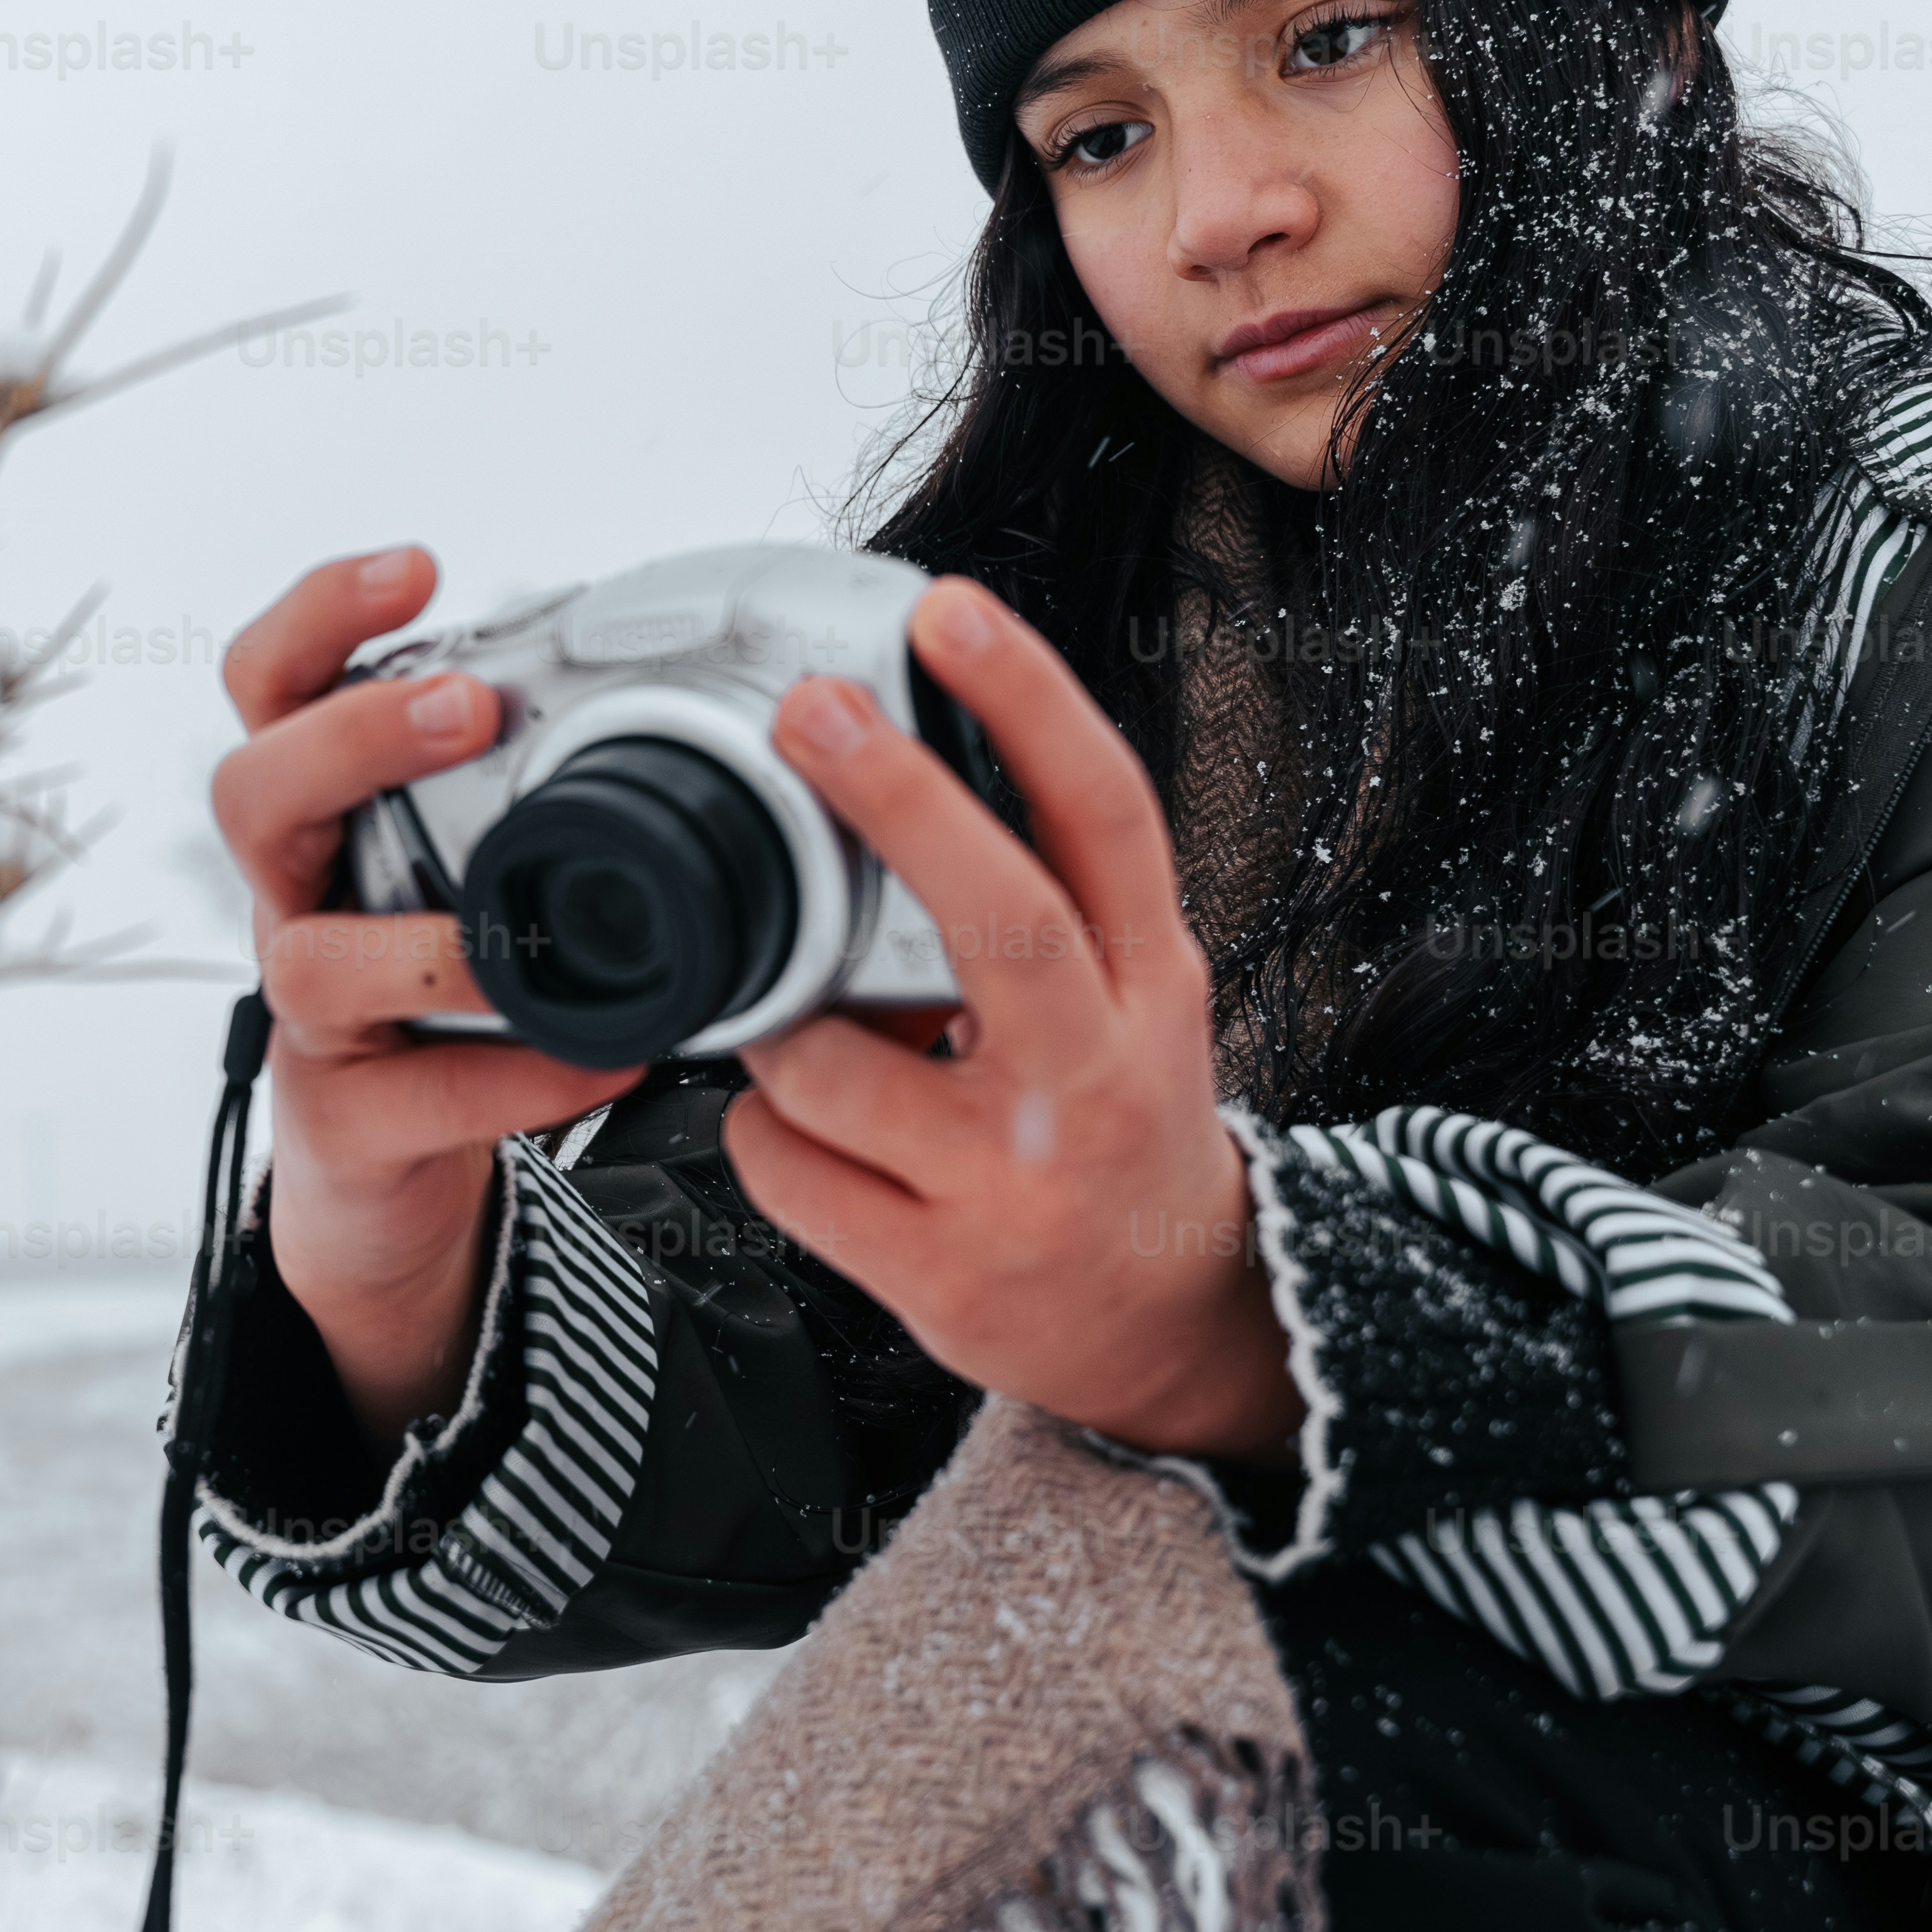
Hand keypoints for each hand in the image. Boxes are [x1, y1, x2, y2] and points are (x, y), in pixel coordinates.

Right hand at [211, 547, 644, 1435]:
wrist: (393, 1172)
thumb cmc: (445, 995)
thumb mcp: (479, 870)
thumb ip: (538, 788)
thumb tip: (687, 687)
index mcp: (331, 814)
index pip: (274, 688)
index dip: (322, 617)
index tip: (417, 570)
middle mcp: (300, 898)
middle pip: (252, 791)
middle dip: (352, 737)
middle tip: (464, 708)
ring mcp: (310, 1015)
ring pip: (307, 959)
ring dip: (426, 939)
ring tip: (522, 932)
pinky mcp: (346, 1119)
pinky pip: (417, 1092)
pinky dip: (514, 1073)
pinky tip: (599, 1054)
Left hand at [721, 581, 1301, 1463]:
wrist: (1166, 1320)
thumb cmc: (1118, 1123)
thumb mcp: (1129, 999)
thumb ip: (1048, 897)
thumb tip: (891, 762)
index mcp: (1150, 983)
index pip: (1107, 817)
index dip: (1030, 702)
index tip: (950, 612)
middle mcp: (1095, 1074)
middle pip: (1001, 916)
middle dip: (898, 801)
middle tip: (812, 710)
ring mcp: (1014, 1179)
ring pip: (832, 1059)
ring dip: (779, 1026)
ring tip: (807, 1030)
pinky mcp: (937, 1269)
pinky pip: (786, 1163)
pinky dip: (765, 1130)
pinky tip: (811, 1134)